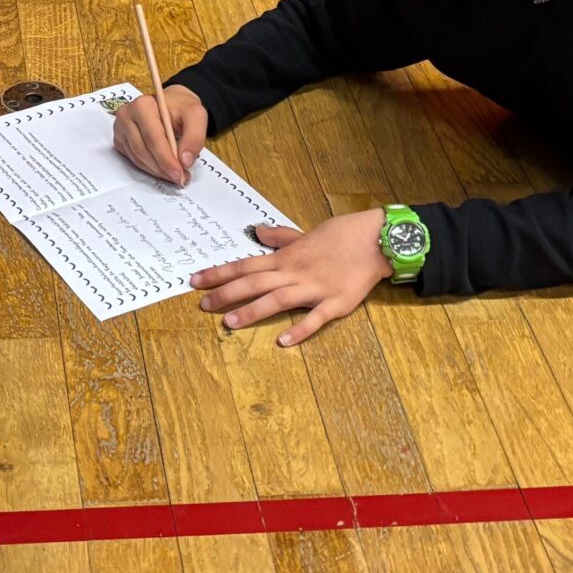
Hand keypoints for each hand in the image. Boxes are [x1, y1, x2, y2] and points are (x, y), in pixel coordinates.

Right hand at [112, 85, 208, 185]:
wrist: (170, 104)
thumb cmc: (181, 108)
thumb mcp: (196, 115)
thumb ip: (194, 137)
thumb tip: (185, 162)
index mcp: (142, 105)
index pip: (152, 137)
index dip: (165, 158)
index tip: (179, 174)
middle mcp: (126, 116)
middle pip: (142, 150)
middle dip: (161, 168)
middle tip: (179, 178)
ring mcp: (120, 129)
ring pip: (137, 158)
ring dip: (156, 171)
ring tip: (174, 175)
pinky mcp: (120, 140)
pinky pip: (133, 160)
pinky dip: (149, 168)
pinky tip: (163, 169)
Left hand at [192, 208, 393, 346]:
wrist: (376, 240)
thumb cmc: (341, 235)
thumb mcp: (307, 232)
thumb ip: (280, 236)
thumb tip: (257, 231)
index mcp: (286, 257)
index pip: (245, 265)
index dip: (220, 273)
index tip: (195, 281)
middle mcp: (295, 272)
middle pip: (254, 283)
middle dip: (226, 294)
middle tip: (203, 306)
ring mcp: (315, 288)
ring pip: (277, 300)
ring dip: (252, 311)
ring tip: (229, 324)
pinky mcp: (336, 303)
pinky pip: (315, 319)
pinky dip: (300, 330)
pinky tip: (283, 342)